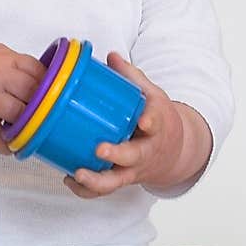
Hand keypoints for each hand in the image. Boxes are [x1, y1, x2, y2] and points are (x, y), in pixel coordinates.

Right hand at [0, 44, 44, 155]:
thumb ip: (18, 64)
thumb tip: (46, 77)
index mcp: (5, 58)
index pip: (37, 69)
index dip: (50, 83)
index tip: (54, 93)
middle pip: (32, 90)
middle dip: (42, 104)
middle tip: (46, 112)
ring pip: (18, 112)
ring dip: (28, 124)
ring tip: (31, 129)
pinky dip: (4, 144)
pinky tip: (10, 147)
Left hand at [63, 52, 185, 198]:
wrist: (175, 151)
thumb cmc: (157, 118)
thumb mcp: (152, 95)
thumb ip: (131, 77)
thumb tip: (110, 56)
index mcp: (156, 127)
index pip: (156, 124)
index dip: (151, 122)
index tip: (144, 120)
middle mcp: (145, 152)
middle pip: (133, 157)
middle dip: (117, 155)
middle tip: (100, 149)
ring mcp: (132, 169)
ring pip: (116, 181)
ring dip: (97, 180)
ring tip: (78, 173)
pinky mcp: (120, 179)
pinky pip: (103, 190)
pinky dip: (86, 189)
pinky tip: (69, 178)